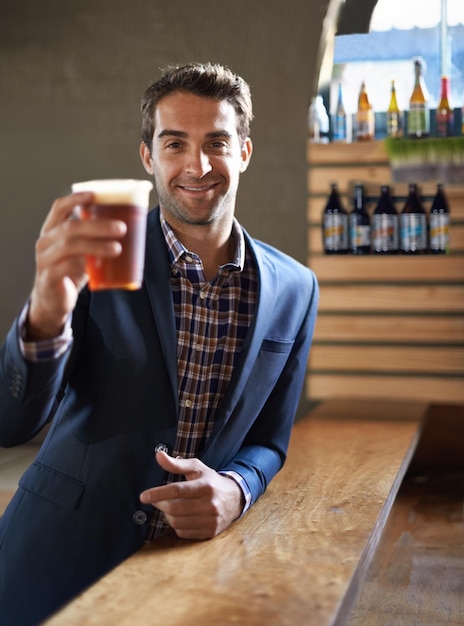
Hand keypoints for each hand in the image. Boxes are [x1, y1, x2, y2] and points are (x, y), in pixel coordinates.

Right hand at [27, 192, 125, 339]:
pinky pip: (66, 267)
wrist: (53, 301)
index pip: (59, 208)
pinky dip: (83, 264)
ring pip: (70, 246)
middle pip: (71, 227)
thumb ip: (95, 239)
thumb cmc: (70, 272)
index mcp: (52, 230)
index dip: (75, 199)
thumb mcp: (81, 252)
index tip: (94, 195)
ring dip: (96, 245)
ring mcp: (44, 260)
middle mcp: (45, 242)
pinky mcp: (48, 277)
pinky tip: (97, 265)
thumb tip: (129, 226)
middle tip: (121, 228)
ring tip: (117, 248)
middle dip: (98, 226)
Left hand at [140, 451, 243, 539]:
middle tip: (157, 501)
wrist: (234, 499)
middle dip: (160, 505)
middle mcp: (210, 504)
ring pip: (177, 522)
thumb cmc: (211, 481)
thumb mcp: (196, 468)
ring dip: (168, 515)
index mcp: (206, 486)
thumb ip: (176, 464)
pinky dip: (177, 526)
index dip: (158, 494)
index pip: (177, 490)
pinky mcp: (210, 532)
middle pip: (175, 509)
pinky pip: (183, 533)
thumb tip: (158, 455)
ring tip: (170, 507)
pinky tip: (181, 517)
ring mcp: (211, 520)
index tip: (143, 497)